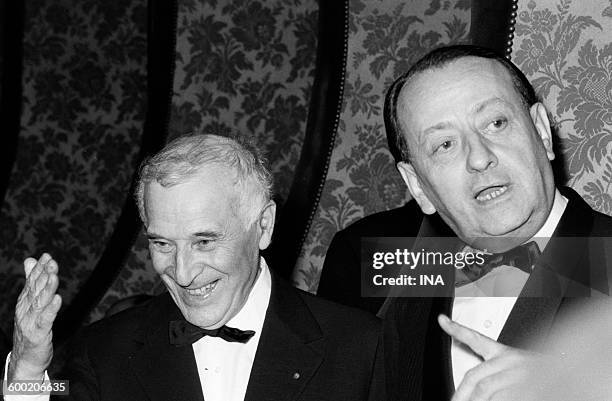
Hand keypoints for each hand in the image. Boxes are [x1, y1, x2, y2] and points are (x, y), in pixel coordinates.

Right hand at [8, 253, 61, 380]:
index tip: (47, 256)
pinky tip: (57, 299)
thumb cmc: (30, 329)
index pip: (32, 282)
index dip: (39, 269)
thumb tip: (30, 260)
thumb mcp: (30, 303)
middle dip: (44, 275)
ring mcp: (31, 321)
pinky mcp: (38, 333)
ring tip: (54, 276)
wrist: (25, 359)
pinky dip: (51, 309)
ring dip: (47, 289)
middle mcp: (26, 310)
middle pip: (35, 290)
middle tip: (51, 262)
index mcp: (24, 302)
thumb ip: (31, 281)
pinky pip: (45, 320)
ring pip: (40, 302)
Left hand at [438, 314, 543, 400]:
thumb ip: (495, 377)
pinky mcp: (529, 386)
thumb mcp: (519, 371)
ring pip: (485, 390)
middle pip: (474, 377)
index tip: (442, 320)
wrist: (576, 374)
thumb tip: (474, 392)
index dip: (457, 329)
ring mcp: (519, 374)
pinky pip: (503, 397)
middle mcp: (510, 361)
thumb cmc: (545, 376)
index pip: (477, 338)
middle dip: (461, 395)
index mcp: (506, 353)